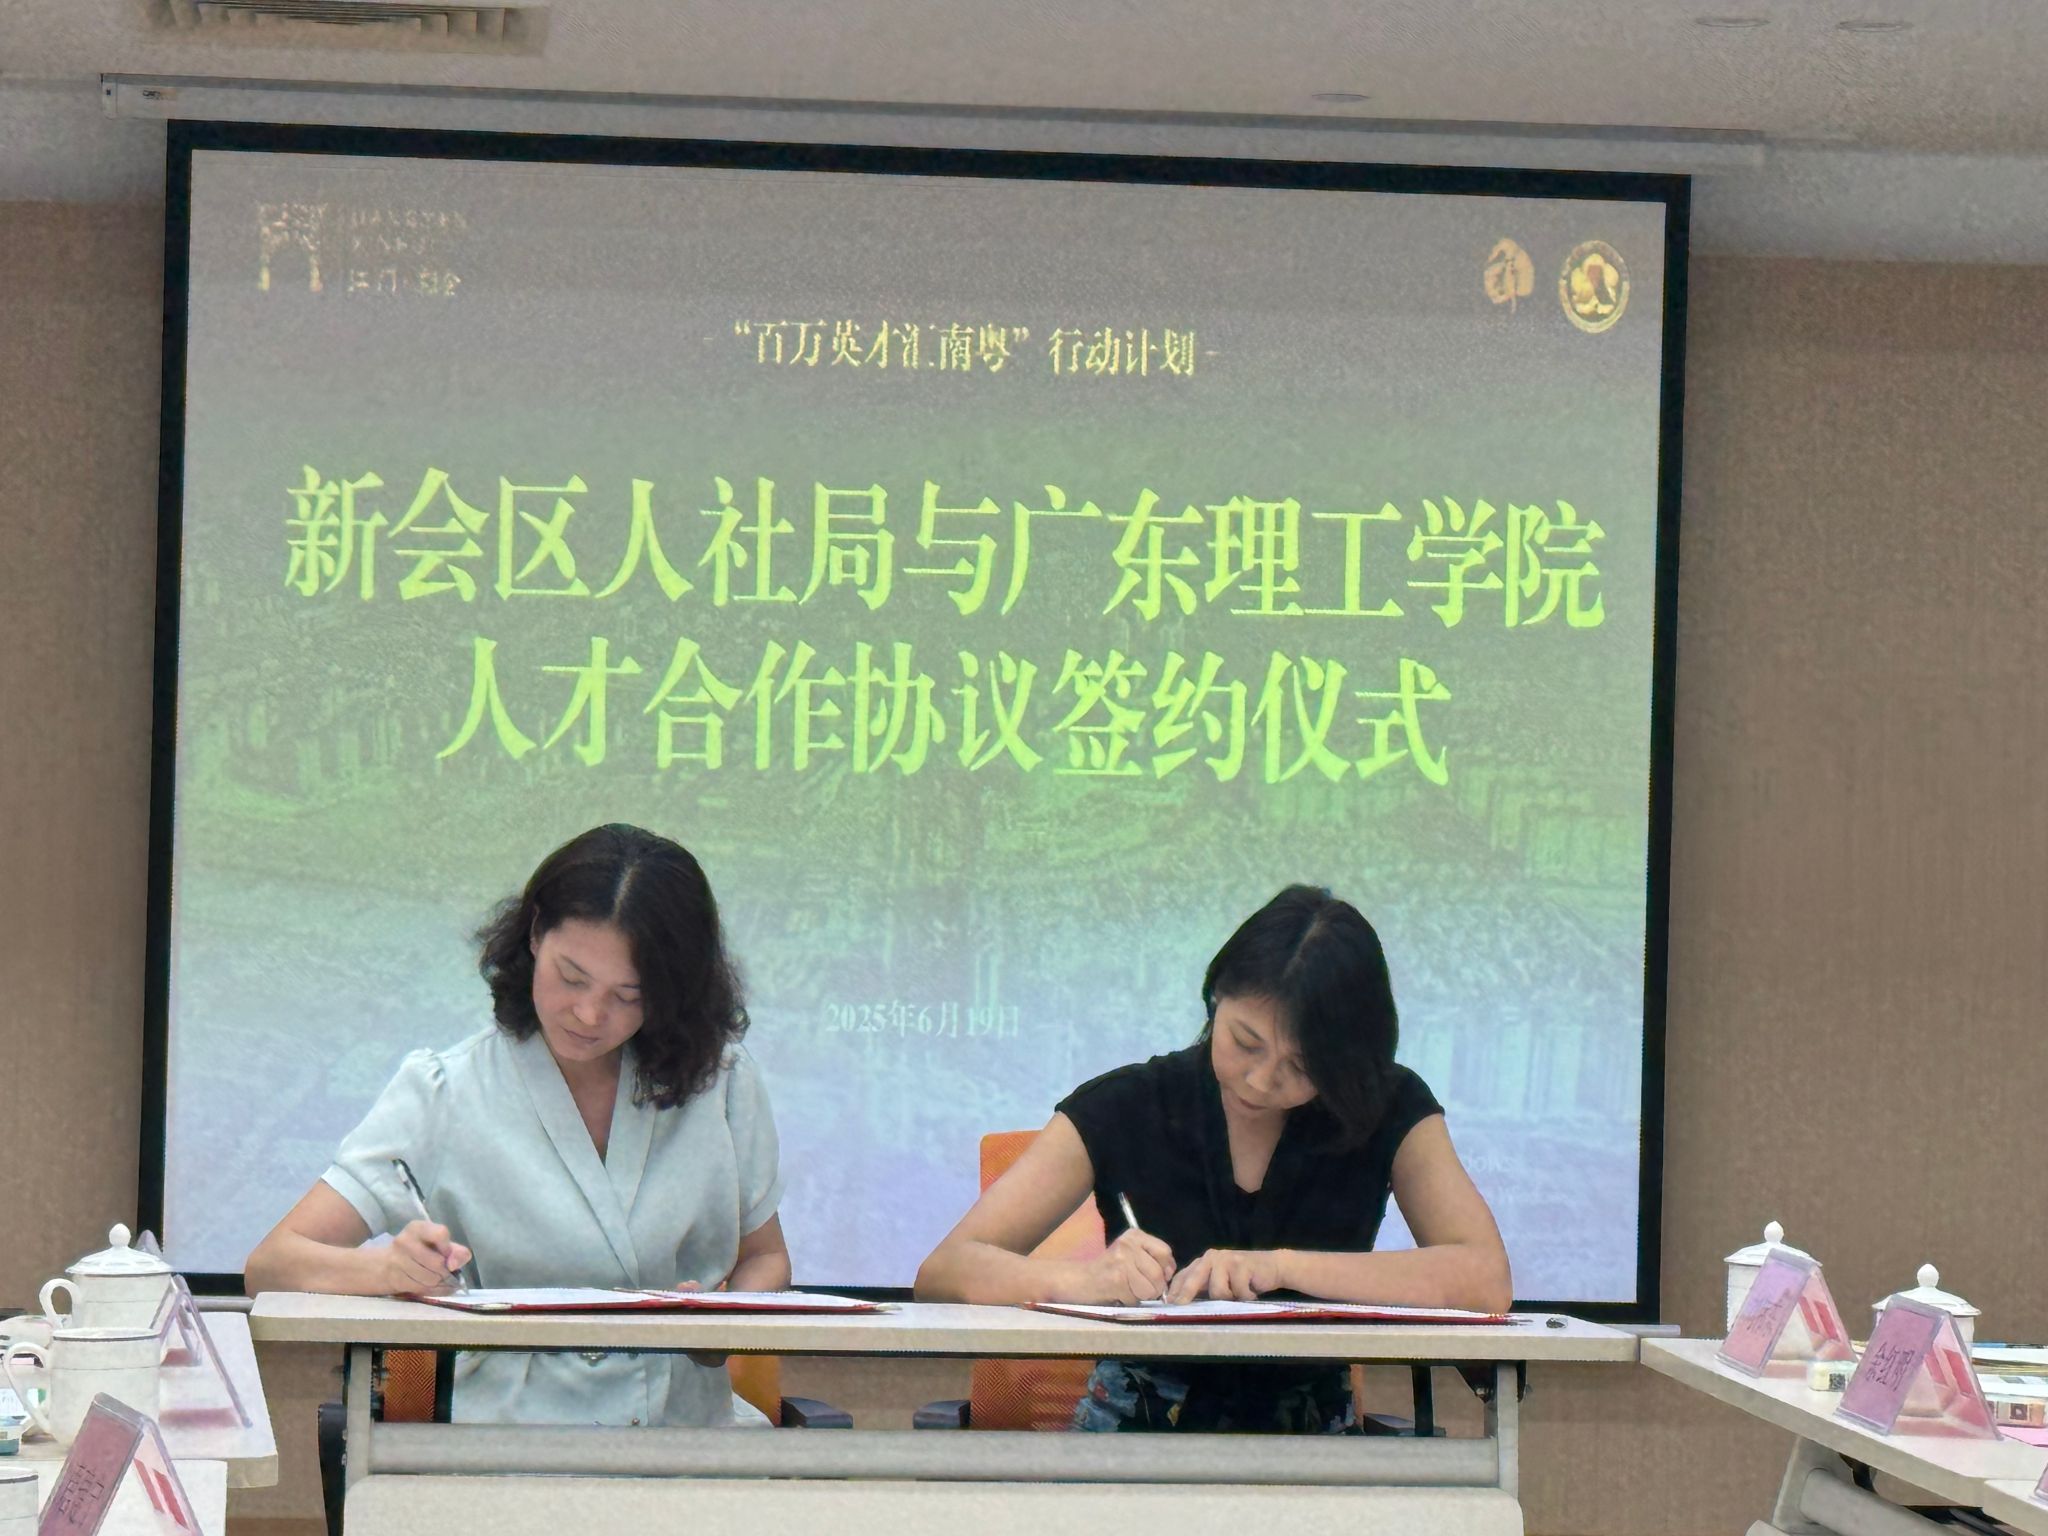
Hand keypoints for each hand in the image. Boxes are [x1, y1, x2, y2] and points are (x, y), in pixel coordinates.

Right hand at [383, 1220, 471, 1294]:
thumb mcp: (439, 1245)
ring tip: (436, 1278)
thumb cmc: (420, 1251)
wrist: (387, 1264)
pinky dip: (430, 1290)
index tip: (447, 1256)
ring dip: (438, 1282)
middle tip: (444, 1272)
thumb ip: (456, 1251)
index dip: (448, 1249)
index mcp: (418, 1228)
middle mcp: (405, 1241)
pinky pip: (420, 1289)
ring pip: (429, 1279)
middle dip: (445, 1271)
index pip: (440, 1234)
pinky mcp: (394, 1278)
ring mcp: (396, 1260)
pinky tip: (429, 1286)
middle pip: (437, 1262)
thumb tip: (455, 1264)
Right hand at [1074, 1229, 1176, 1303]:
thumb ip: (1151, 1258)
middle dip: (1155, 1288)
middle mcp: (1128, 1244)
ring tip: (1129, 1290)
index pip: (1165, 1251)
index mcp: (1134, 1235)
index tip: (1157, 1276)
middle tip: (1142, 1288)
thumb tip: (1170, 1274)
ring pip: (1150, 1288)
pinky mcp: (1116, 1280)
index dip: (1166, 1268)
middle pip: (1159, 1273)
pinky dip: (1130, 1301)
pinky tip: (1119, 1294)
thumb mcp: (1130, 1253)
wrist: (1079, 1280)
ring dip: (1143, 1296)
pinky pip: (1136, 1298)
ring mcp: (1121, 1261)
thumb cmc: (1109, 1270)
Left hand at [1166, 1248, 1285, 1302]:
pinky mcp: (1241, 1264)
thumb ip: (1202, 1289)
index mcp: (1202, 1262)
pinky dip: (1245, 1296)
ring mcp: (1226, 1259)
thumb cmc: (1243, 1279)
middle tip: (1179, 1308)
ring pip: (1218, 1291)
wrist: (1272, 1267)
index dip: (1175, 1292)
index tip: (1168, 1307)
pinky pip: (1237, 1291)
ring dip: (1230, 1299)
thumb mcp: (1220, 1282)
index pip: (1183, 1277)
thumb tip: (1181, 1306)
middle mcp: (1211, 1258)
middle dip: (1186, 1296)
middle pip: (1193, 1280)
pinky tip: (1251, 1291)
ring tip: (1239, 1295)